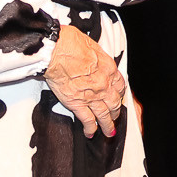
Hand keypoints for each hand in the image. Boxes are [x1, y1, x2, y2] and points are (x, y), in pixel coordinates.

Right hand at [43, 23, 126, 137]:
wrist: (57, 50)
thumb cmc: (70, 43)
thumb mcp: (92, 45)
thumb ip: (96, 56)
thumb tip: (93, 57)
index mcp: (109, 68)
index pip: (120, 85)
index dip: (119, 93)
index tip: (118, 97)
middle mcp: (104, 84)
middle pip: (114, 102)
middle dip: (116, 112)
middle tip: (115, 117)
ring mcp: (92, 96)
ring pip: (104, 115)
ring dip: (107, 125)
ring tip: (109, 132)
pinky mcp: (77, 103)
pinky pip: (88, 120)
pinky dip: (90, 128)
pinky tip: (90, 133)